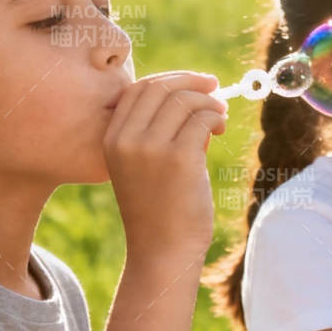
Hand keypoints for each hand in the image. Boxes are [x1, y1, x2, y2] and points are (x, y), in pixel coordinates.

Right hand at [104, 71, 226, 258]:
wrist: (162, 251)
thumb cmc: (159, 209)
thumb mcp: (143, 165)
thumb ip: (156, 131)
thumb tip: (193, 96)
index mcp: (111, 139)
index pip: (137, 89)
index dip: (169, 79)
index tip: (195, 82)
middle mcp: (125, 139)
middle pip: (160, 88)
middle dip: (192, 82)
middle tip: (214, 88)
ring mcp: (150, 148)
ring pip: (184, 101)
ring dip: (208, 103)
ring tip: (219, 118)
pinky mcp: (179, 158)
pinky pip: (202, 119)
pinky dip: (215, 117)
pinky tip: (220, 129)